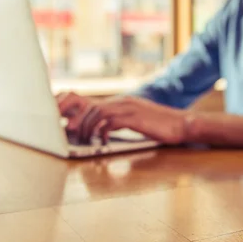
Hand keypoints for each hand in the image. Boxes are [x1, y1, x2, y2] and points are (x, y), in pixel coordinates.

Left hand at [56, 92, 186, 144]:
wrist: (181, 124)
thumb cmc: (159, 126)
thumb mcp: (135, 123)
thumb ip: (118, 124)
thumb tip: (101, 133)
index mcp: (119, 102)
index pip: (89, 100)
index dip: (72, 107)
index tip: (60, 120)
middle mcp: (121, 102)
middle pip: (88, 104)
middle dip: (72, 116)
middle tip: (64, 130)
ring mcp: (128, 108)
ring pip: (97, 113)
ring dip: (86, 127)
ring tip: (83, 139)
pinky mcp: (135, 118)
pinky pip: (112, 122)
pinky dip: (103, 132)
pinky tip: (103, 141)